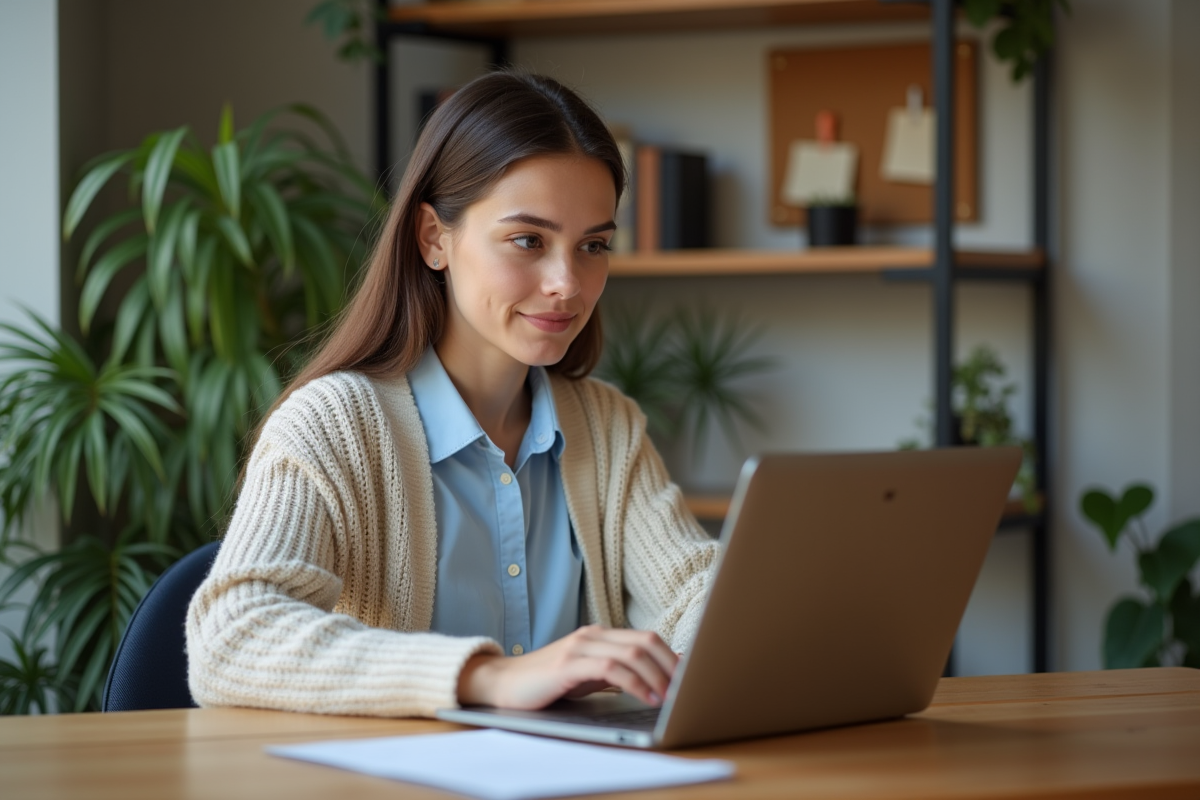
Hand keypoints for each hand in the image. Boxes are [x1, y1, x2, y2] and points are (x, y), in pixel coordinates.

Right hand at [456, 625, 677, 709]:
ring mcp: (580, 647)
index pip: (647, 638)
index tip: (690, 677)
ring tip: (670, 697)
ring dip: (657, 677)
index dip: (672, 657)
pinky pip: (611, 668)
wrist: (504, 684)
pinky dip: (634, 683)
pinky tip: (646, 696)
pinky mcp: (569, 664)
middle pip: (645, 642)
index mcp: (600, 635)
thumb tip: (657, 678)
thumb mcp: (588, 676)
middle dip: (670, 666)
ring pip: (632, 653)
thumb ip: (618, 672)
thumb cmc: (548, 683)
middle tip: (686, 689)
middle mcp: (592, 635)